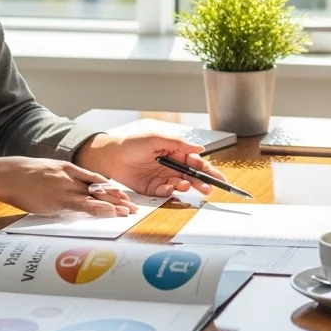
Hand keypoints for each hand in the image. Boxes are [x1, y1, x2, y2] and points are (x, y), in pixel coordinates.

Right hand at [0, 156, 136, 217]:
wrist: (8, 174)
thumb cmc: (24, 175)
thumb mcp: (48, 170)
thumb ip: (61, 178)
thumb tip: (69, 189)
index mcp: (69, 169)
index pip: (97, 179)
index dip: (111, 188)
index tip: (123, 195)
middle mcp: (72, 178)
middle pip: (101, 188)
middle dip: (118, 198)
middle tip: (133, 206)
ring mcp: (66, 189)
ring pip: (96, 197)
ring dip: (114, 205)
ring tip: (128, 212)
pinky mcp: (58, 200)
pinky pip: (83, 206)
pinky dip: (98, 209)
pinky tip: (110, 212)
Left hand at [74, 132, 227, 198]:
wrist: (109, 155)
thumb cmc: (132, 142)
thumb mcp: (156, 137)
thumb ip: (178, 143)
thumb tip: (200, 149)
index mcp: (175, 152)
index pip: (196, 162)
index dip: (209, 170)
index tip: (220, 179)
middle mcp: (171, 166)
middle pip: (192, 176)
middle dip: (202, 183)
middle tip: (209, 190)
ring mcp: (162, 177)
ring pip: (180, 185)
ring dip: (185, 187)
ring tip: (184, 186)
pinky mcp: (151, 188)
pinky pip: (164, 192)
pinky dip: (169, 192)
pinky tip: (169, 188)